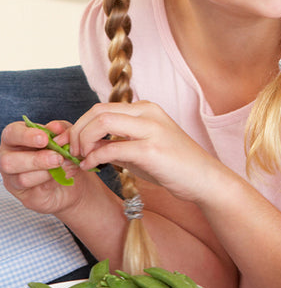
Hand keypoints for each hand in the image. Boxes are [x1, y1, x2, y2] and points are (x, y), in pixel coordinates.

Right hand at [0, 117, 87, 214]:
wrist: (77, 178)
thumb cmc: (64, 151)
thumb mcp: (66, 136)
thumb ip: (61, 130)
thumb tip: (55, 127)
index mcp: (15, 139)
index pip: (11, 134)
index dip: (26, 136)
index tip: (44, 138)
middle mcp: (9, 159)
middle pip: (8, 161)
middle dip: (35, 159)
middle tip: (58, 157)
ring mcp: (15, 180)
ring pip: (22, 179)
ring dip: (47, 172)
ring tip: (67, 165)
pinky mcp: (27, 196)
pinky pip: (35, 191)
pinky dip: (54, 182)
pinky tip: (68, 174)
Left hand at [69, 101, 228, 206]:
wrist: (203, 179)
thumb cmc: (174, 165)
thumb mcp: (142, 148)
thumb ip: (117, 142)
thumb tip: (86, 146)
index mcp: (146, 109)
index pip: (101, 108)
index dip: (78, 125)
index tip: (69, 143)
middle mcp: (149, 113)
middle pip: (97, 112)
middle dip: (76, 132)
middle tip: (72, 152)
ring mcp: (151, 129)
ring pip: (101, 123)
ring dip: (83, 142)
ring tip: (81, 158)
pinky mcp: (151, 150)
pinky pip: (111, 148)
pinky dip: (94, 158)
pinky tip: (91, 167)